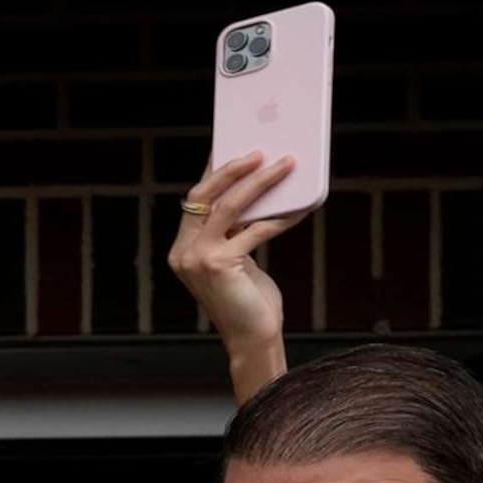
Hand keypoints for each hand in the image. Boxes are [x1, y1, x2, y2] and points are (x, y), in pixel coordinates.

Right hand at [168, 152, 303, 398]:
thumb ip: (236, 231)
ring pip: (227, 206)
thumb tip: (258, 193)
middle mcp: (183, 252)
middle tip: (260, 151)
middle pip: (204, 195)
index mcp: (182, 248)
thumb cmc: (248, 298)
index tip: (231, 146)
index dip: (213, 171)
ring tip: (285, 165)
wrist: (252, 337)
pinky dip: (278, 217)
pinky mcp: (217, 265)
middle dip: (233, 169)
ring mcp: (196, 259)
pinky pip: (253, 229)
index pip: (196, 199)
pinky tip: (299, 208)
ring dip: (260, 182)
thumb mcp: (237, 258)